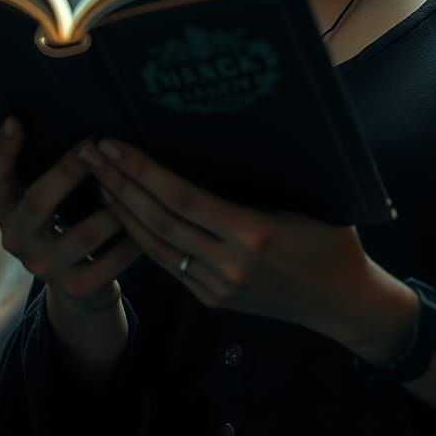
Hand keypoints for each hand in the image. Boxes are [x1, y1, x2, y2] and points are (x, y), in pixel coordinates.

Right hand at [0, 116, 143, 310]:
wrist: (81, 284)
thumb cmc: (66, 221)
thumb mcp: (48, 196)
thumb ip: (51, 167)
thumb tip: (71, 124)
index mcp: (8, 209)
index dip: (3, 150)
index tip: (15, 119)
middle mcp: (18, 240)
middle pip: (38, 202)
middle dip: (68, 171)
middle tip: (94, 146)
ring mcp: (45, 267)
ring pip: (85, 235)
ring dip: (114, 207)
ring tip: (133, 185)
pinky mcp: (76, 288)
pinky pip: (112, 261)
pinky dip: (133, 240)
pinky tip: (150, 222)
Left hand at [78, 138, 375, 338]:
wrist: (345, 303)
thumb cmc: (334, 239)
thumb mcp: (310, 198)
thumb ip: (265, 177)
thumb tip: (226, 132)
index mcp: (255, 233)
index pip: (183, 198)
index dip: (143, 171)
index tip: (114, 145)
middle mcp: (230, 264)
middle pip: (159, 220)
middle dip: (119, 184)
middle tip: (90, 153)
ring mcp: (218, 286)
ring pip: (156, 246)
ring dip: (123, 211)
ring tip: (99, 179)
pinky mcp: (213, 299)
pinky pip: (169, 264)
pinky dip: (143, 237)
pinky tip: (127, 215)